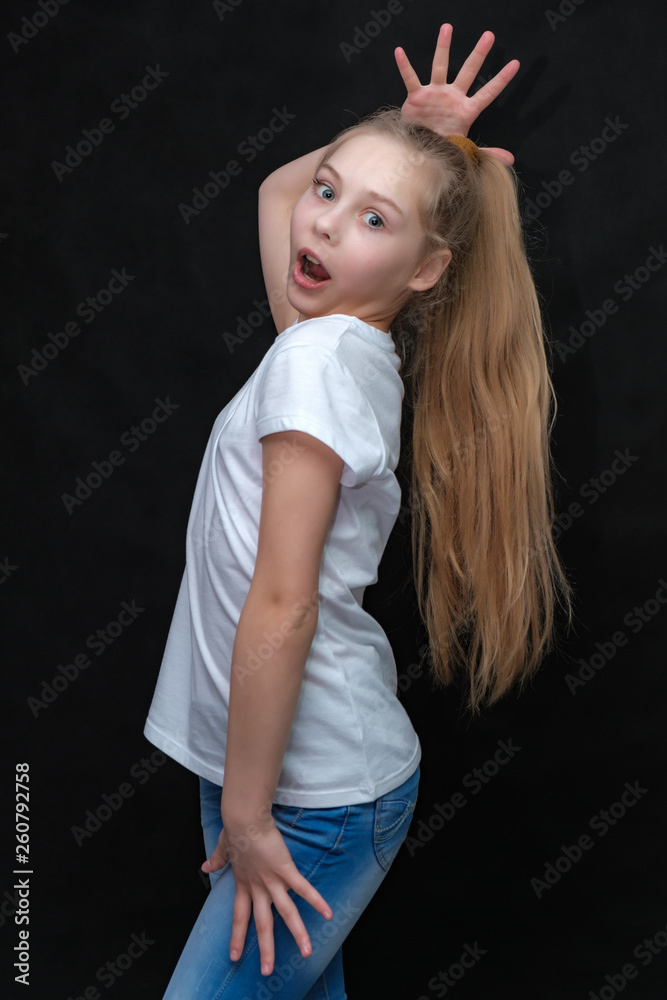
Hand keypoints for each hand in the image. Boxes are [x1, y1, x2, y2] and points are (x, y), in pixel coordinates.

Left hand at [201, 814, 332, 976]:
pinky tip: (328, 914)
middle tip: (268, 971)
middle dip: (265, 949)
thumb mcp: (222, 847)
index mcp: (243, 883)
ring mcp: (272, 880)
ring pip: (286, 913)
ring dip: (297, 934)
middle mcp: (258, 887)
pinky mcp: (286, 870)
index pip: (239, 916)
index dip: (237, 936)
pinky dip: (316, 901)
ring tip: (306, 952)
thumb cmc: (235, 828)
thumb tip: (205, 867)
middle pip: (262, 924)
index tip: (234, 957)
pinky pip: (304, 889)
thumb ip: (217, 859)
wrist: (243, 818)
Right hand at [394, 23, 519, 164]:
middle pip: (468, 71)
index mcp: (466, 110)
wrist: (421, 153)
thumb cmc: (444, 150)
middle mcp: (453, 97)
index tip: (515, 64)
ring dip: (444, 47)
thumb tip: (511, 159)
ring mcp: (435, 94)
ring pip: (440, 66)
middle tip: (490, 35)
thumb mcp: (467, 151)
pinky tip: (400, 51)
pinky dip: (405, 66)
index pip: (488, 92)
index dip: (502, 79)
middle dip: (479, 54)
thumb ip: (489, 153)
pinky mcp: (417, 97)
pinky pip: (411, 78)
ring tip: (447, 27)